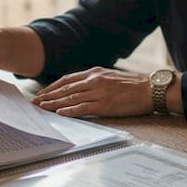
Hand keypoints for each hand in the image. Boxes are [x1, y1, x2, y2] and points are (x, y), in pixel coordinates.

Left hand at [32, 67, 152, 117]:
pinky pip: (83, 108)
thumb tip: (83, 87)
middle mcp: (94, 80)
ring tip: (42, 108)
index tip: (42, 93)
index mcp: (95, 73)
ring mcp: (99, 93)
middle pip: (65, 89)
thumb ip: (97, 80)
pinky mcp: (105, 105)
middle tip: (35, 102)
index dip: (53, 87)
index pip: (67, 79)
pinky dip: (70, 110)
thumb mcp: (112, 76)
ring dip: (54, 104)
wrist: (151, 89)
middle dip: (48, 96)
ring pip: (71, 98)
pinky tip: (60, 113)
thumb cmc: (134, 84)